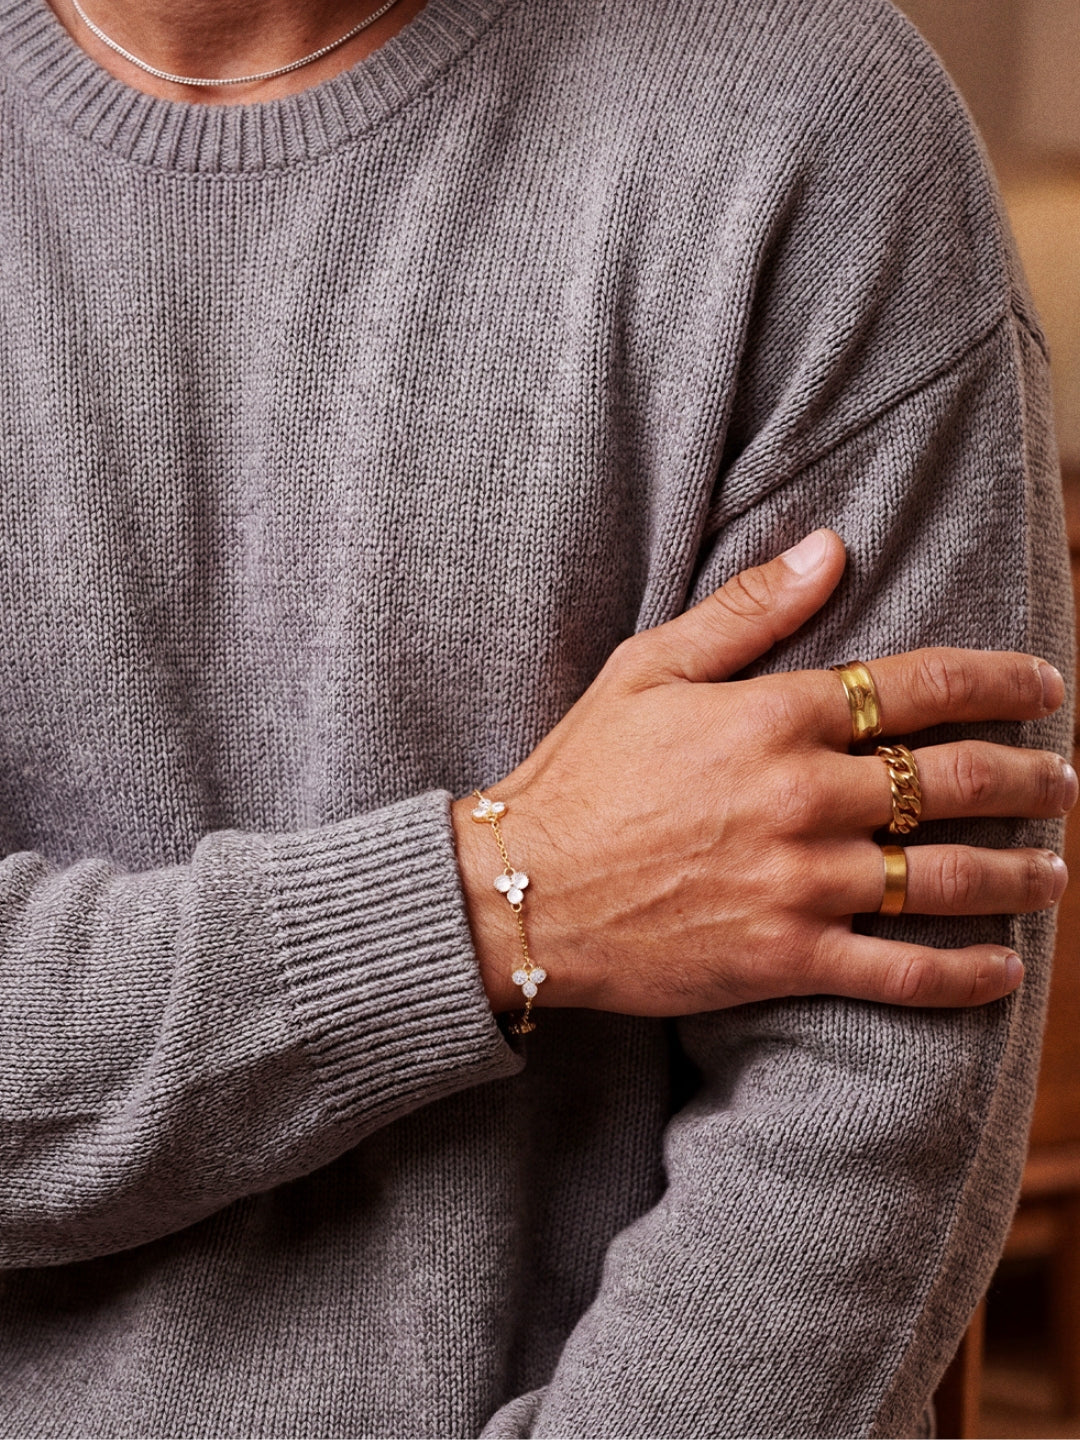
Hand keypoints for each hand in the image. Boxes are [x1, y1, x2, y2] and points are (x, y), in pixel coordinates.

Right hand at [453, 530, 1073, 1016]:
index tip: (1048, 688)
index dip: (1003, 683)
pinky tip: (1004, 970)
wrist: (522, 891)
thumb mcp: (649, 668)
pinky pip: (902, 973)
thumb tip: (833, 547)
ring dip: (1019, 875)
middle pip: (957, 782)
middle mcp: (804, 796)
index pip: (922, 687)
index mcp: (776, 716)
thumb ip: (748, 611)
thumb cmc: (582, 773)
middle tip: (1066, 782)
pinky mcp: (785, 958)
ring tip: (1054, 873)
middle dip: (1032, 780)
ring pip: (948, 879)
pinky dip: (965, 975)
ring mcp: (800, 882)